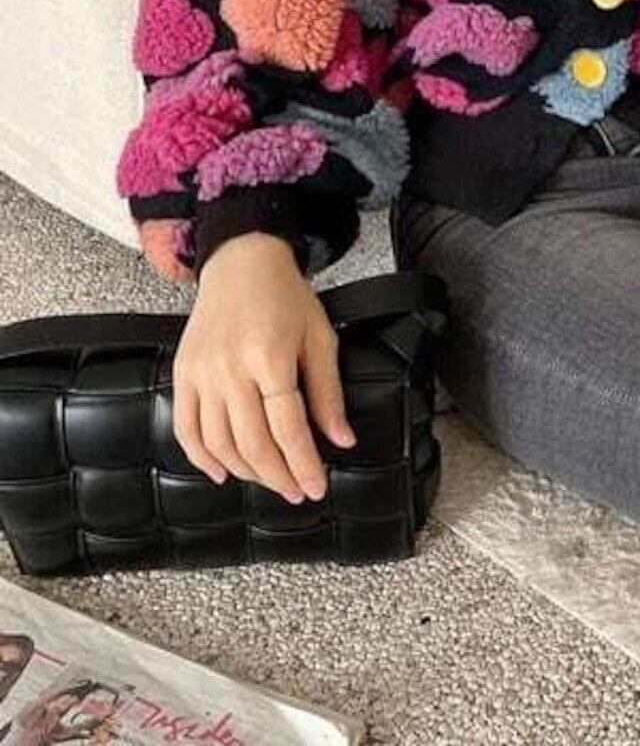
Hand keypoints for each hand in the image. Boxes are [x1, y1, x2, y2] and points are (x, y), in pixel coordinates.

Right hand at [173, 233, 354, 503]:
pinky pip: (186, 429)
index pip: (288, 428)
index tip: (316, 487)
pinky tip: (223, 472)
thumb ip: (328, 392)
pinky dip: (202, 458)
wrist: (242, 264)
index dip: (303, 464)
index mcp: (270, 358)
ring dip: (246, 472)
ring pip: (219, 443)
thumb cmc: (287, 298)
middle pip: (253, 442)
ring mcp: (201, 373)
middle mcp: (230, 369)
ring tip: (270, 480)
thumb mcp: (320, 338)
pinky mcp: (182, 373)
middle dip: (278, 476)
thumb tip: (341, 440)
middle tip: (297, 491)